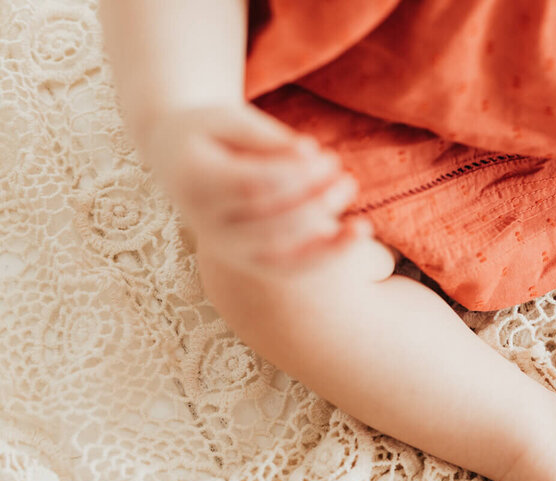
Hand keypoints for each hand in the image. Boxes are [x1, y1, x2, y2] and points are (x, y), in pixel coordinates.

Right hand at [143, 104, 371, 270]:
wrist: (181, 161)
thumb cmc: (211, 132)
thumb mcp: (229, 119)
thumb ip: (267, 137)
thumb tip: (311, 153)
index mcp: (196, 182)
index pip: (252, 187)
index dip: (294, 175)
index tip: (324, 154)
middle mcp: (207, 225)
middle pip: (271, 222)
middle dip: (314, 200)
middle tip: (345, 175)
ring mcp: (227, 249)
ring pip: (283, 252)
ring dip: (327, 232)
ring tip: (354, 199)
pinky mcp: (250, 261)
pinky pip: (291, 267)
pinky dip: (326, 255)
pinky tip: (356, 234)